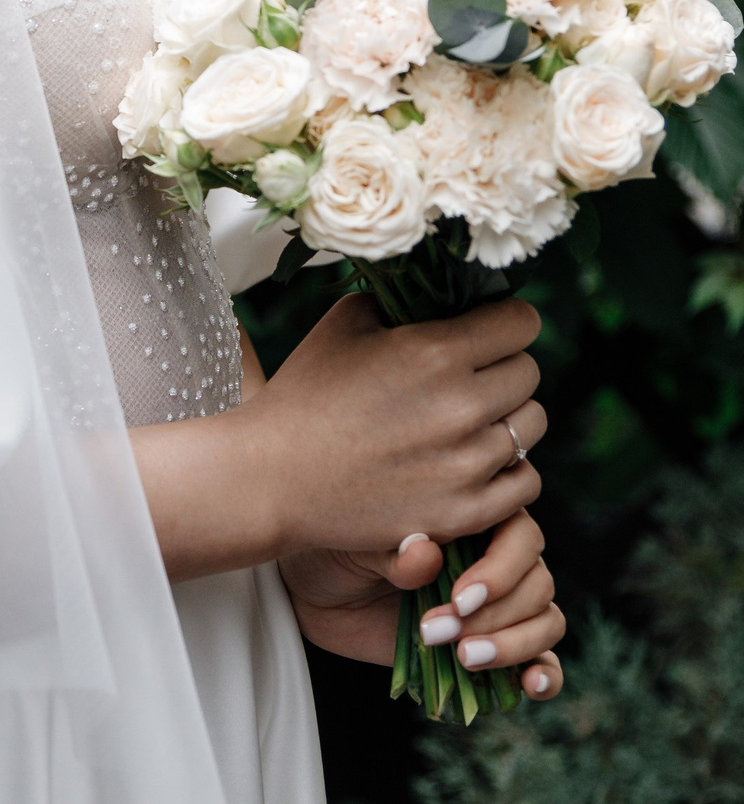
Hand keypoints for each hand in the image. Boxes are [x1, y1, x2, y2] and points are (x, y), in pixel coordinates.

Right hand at [250, 292, 545, 564]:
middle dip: (503, 368)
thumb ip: (401, 301)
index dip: (505, 322)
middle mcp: (462, 404)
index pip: (522, 322)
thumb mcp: (344, 323)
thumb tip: (440, 292)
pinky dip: (508, 471)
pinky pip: (526, 482)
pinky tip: (476, 463)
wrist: (272, 477)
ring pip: (531, 425)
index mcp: (436, 350)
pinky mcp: (465, 511)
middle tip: (470, 379)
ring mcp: (467, 463)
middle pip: (528, 372)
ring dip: (507, 418)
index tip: (487, 331)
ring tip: (469, 422)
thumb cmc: (304, 393)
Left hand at [282, 510, 565, 700]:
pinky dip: (545, 675)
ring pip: (544, 620)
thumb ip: (393, 551)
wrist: (314, 587)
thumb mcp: (356, 543)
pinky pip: (542, 661)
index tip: (459, 599)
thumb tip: (426, 553)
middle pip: (537, 583)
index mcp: (476, 517)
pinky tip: (530, 687)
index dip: (500, 572)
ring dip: (513, 645)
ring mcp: (500, 605)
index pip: (521, 537)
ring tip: (464, 657)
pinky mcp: (493, 646)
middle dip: (494, 615)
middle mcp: (497, 558)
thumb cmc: (339, 547)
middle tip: (436, 631)